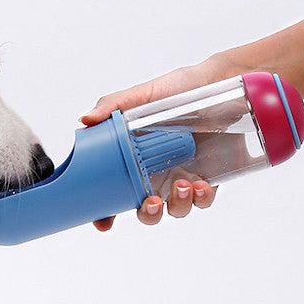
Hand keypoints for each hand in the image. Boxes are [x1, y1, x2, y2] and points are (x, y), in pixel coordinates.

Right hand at [81, 61, 219, 230]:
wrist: (218, 81)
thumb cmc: (178, 88)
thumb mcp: (143, 94)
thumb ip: (113, 105)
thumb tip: (85, 119)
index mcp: (133, 158)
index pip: (113, 192)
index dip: (105, 212)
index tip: (103, 222)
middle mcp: (155, 173)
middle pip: (145, 209)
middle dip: (147, 214)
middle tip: (151, 203)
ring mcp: (182, 177)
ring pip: (175, 209)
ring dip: (177, 206)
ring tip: (183, 186)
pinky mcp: (209, 177)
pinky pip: (203, 200)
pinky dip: (202, 198)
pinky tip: (201, 185)